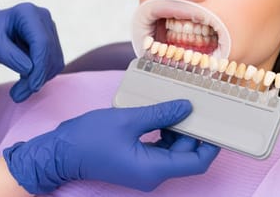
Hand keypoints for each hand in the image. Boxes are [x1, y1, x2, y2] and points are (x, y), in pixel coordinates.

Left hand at [0, 0, 63, 101]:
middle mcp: (43, 18)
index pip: (42, 43)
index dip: (40, 67)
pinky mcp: (50, 40)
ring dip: (40, 79)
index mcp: (28, 13)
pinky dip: (42, 75)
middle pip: (50, 52)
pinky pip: (53, 62)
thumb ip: (10, 56)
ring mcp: (49, 29)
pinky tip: (26, 81)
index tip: (31, 87)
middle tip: (18, 96)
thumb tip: (30, 70)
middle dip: (38, 77)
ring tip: (19, 91)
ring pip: (54, 60)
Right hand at [3, 100, 219, 193]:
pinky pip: (160, 150)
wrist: (61, 153)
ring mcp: (144, 170)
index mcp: (154, 170)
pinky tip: (163, 114)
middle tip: (200, 105)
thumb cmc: (90, 138)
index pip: (196, 162)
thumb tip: (186, 107)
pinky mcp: (136, 163)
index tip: (218, 123)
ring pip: (173, 152)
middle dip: (195, 132)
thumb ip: (161, 114)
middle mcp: (153, 175)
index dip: (211, 145)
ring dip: (180, 131)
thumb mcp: (128, 120)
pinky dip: (166, 133)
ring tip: (181, 105)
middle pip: (186, 156)